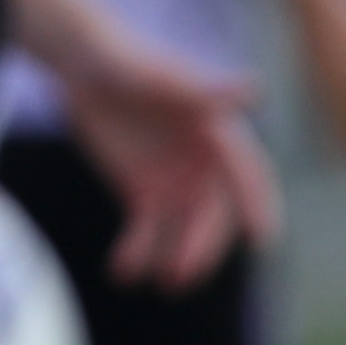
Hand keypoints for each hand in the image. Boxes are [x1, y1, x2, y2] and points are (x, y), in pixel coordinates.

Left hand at [53, 35, 281, 290]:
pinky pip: (146, 232)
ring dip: (173, 257)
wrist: (83, 66)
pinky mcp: (143, 193)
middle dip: (202, 245)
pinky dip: (136, 253)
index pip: (247, 176)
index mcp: (218, 134)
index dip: (257, 205)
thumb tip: (256, 89)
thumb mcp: (162, 79)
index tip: (263, 240)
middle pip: (213, 213)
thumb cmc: (128, 63)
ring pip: (183, 230)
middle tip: (181, 274)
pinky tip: (121, 272)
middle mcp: (203, 163)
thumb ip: (203, 92)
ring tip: (158, 281)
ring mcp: (174, 181)